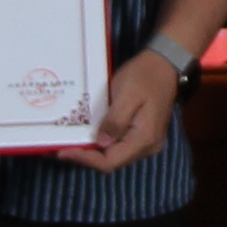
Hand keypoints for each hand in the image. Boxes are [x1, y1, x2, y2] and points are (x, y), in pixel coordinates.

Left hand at [65, 49, 180, 175]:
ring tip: (71, 143)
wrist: (165, 64)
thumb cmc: (145, 76)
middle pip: (112, 161)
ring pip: (115, 155)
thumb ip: (115, 121)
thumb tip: (100, 143)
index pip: (110, 161)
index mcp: (144, 139)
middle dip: (86, 157)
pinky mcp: (143, 135)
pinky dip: (103, 143)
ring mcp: (146, 143)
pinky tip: (89, 136)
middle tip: (61, 148)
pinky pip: (120, 146)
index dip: (85, 159)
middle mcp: (147, 147)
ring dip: (93, 152)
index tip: (63, 152)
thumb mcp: (126, 95)